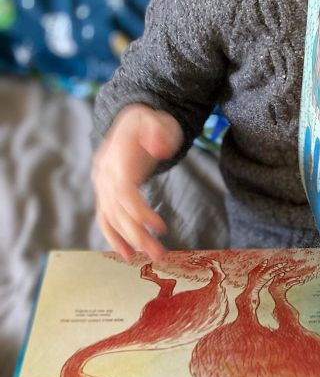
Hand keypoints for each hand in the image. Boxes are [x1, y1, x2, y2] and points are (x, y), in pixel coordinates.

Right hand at [91, 104, 183, 260]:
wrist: (133, 122)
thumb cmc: (150, 123)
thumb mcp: (160, 120)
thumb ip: (160, 132)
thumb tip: (159, 149)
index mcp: (118, 158)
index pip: (124, 191)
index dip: (140, 211)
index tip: (160, 227)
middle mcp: (105, 174)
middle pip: (118, 210)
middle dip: (137, 234)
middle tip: (159, 254)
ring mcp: (102, 184)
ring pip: (111, 218)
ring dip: (129, 240)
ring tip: (150, 256)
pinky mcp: (105, 193)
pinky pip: (105, 218)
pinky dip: (113, 237)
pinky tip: (126, 254)